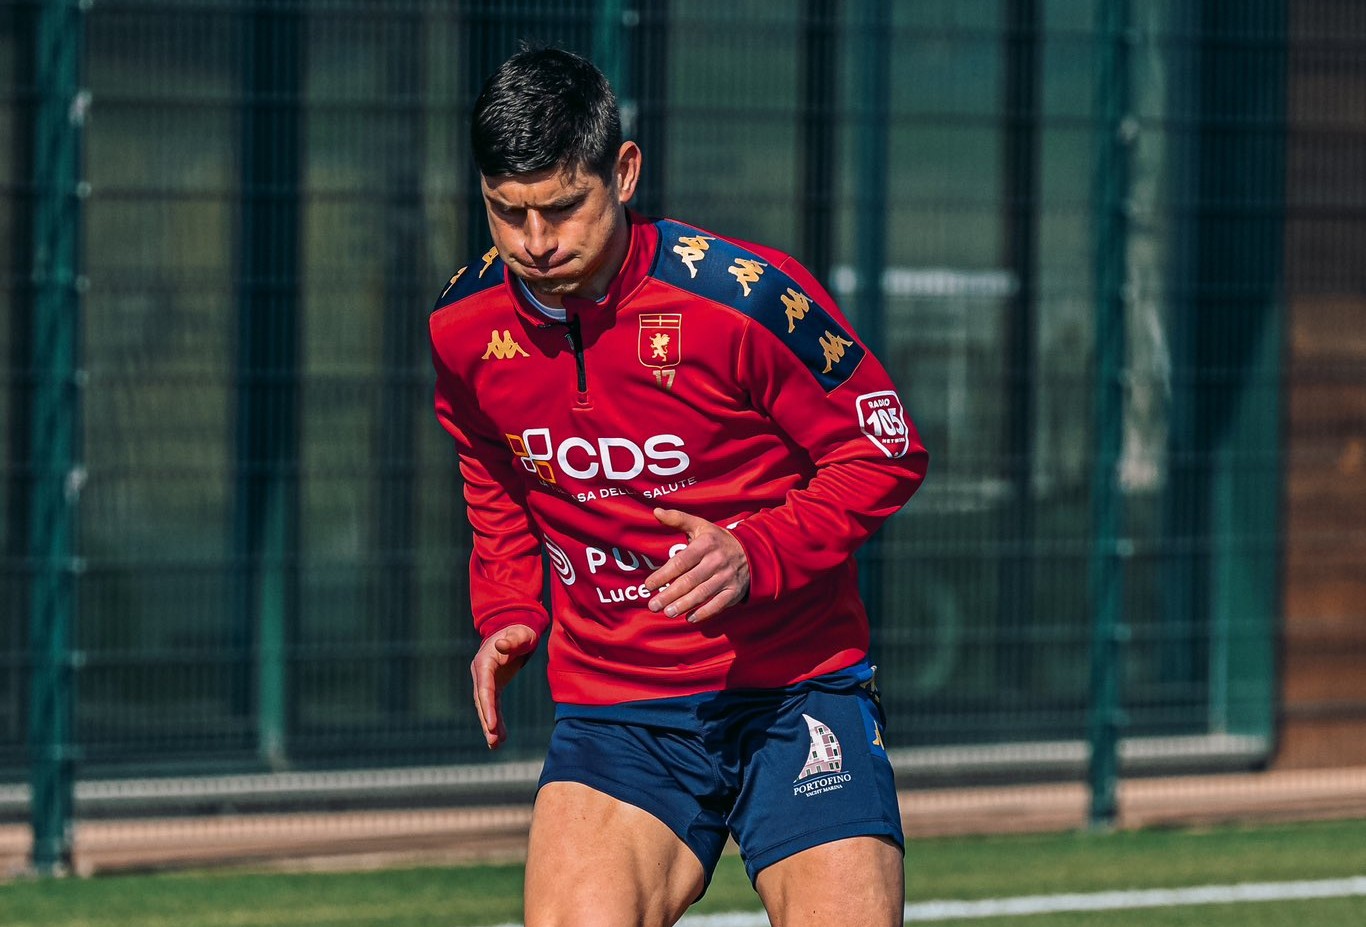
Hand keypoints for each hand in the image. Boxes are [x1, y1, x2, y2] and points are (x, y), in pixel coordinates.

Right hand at [470, 623, 538, 749]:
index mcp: (485, 662)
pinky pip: (493, 706)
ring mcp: (485, 680)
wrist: (515, 629)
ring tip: (495, 746)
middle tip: (493, 741)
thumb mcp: (521, 634)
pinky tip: (501, 738)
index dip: (487, 707)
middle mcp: (481, 673)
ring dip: (490, 726)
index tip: (492, 724)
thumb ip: (513, 640)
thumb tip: (501, 645)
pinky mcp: (493, 686)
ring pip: (486, 707)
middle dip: (487, 721)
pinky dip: (497, 721)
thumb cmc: (520, 631)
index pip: (484, 688)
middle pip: (482, 701)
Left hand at [644, 507, 749, 623]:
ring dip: (684, 605)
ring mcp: (727, 577)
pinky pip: (719, 604)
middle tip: (653, 605)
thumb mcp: (700, 525)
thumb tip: (656, 511)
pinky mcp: (734, 591)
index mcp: (706, 544)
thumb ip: (677, 519)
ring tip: (668, 612)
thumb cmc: (717, 540)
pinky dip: (705, 612)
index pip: (681, 561)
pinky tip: (690, 618)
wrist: (753, 552)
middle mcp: (717, 561)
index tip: (648, 585)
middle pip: (690, 580)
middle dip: (670, 594)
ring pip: (703, 593)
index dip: (664, 574)